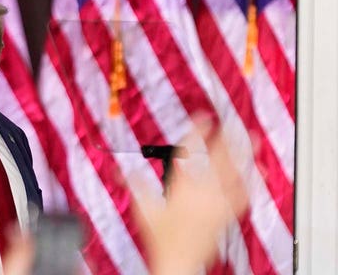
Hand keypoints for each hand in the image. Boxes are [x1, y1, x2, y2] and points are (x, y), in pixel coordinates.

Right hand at [135, 118, 248, 274]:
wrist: (178, 260)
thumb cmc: (161, 238)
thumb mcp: (143, 208)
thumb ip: (135, 185)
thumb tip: (120, 170)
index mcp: (182, 187)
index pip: (190, 153)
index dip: (197, 131)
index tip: (203, 117)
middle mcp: (203, 193)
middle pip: (219, 159)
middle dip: (227, 139)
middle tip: (233, 123)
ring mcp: (217, 204)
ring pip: (235, 174)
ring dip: (244, 156)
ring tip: (252, 139)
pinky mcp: (226, 215)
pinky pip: (243, 195)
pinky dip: (251, 182)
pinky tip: (257, 173)